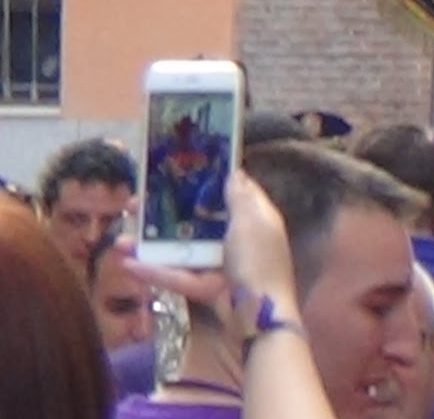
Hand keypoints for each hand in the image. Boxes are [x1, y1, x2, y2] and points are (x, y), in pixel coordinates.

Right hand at [122, 170, 300, 352]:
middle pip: (195, 222)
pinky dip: (154, 272)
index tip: (174, 173)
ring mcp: (219, 265)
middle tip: (133, 206)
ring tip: (120, 239)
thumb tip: (235, 171)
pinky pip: (177, 276)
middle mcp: (235, 239)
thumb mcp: (252, 222)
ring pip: (180, 250)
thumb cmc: (259, 261)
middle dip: (164, 214)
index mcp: (252, 219)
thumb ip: (241, 197)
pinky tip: (127, 264)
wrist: (260, 314)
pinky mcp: (205, 288)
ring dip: (150, 245)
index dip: (203, 182)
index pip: (227, 194)